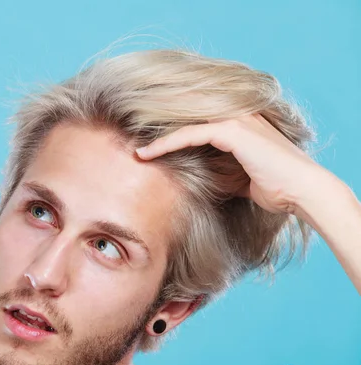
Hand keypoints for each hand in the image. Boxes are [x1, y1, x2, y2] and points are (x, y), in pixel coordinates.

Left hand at [135, 114, 333, 216]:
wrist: (301, 191)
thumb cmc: (274, 187)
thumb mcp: (239, 175)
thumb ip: (219, 169)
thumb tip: (197, 178)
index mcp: (239, 120)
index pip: (195, 114)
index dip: (168, 122)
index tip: (144, 135)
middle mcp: (237, 113)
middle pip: (186, 109)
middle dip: (156, 116)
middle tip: (128, 127)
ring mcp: (235, 119)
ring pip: (184, 118)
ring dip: (156, 130)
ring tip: (132, 143)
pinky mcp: (232, 131)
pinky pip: (189, 134)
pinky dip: (166, 143)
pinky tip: (147, 153)